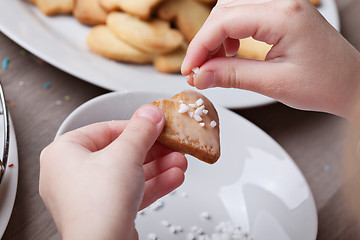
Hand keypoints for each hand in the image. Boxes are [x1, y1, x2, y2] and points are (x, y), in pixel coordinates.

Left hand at [39, 104, 186, 239]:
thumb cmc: (98, 205)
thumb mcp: (125, 154)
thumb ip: (140, 130)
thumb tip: (150, 113)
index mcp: (64, 153)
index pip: (106, 130)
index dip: (136, 126)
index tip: (156, 124)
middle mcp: (72, 174)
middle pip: (120, 152)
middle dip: (153, 150)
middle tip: (171, 144)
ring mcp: (88, 195)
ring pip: (128, 174)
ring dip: (157, 167)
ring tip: (179, 161)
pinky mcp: (104, 212)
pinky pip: (129, 191)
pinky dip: (151, 184)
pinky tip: (173, 178)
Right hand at [181, 0, 359, 117]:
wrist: (350, 83)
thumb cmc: (325, 83)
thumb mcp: (274, 84)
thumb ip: (233, 76)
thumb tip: (201, 75)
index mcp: (284, 16)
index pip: (225, 21)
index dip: (200, 45)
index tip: (190, 69)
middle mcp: (282, 2)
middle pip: (224, 11)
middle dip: (205, 41)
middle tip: (198, 69)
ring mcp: (282, 6)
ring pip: (231, 11)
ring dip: (216, 36)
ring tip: (213, 63)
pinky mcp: (281, 14)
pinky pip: (244, 15)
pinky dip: (229, 33)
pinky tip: (230, 51)